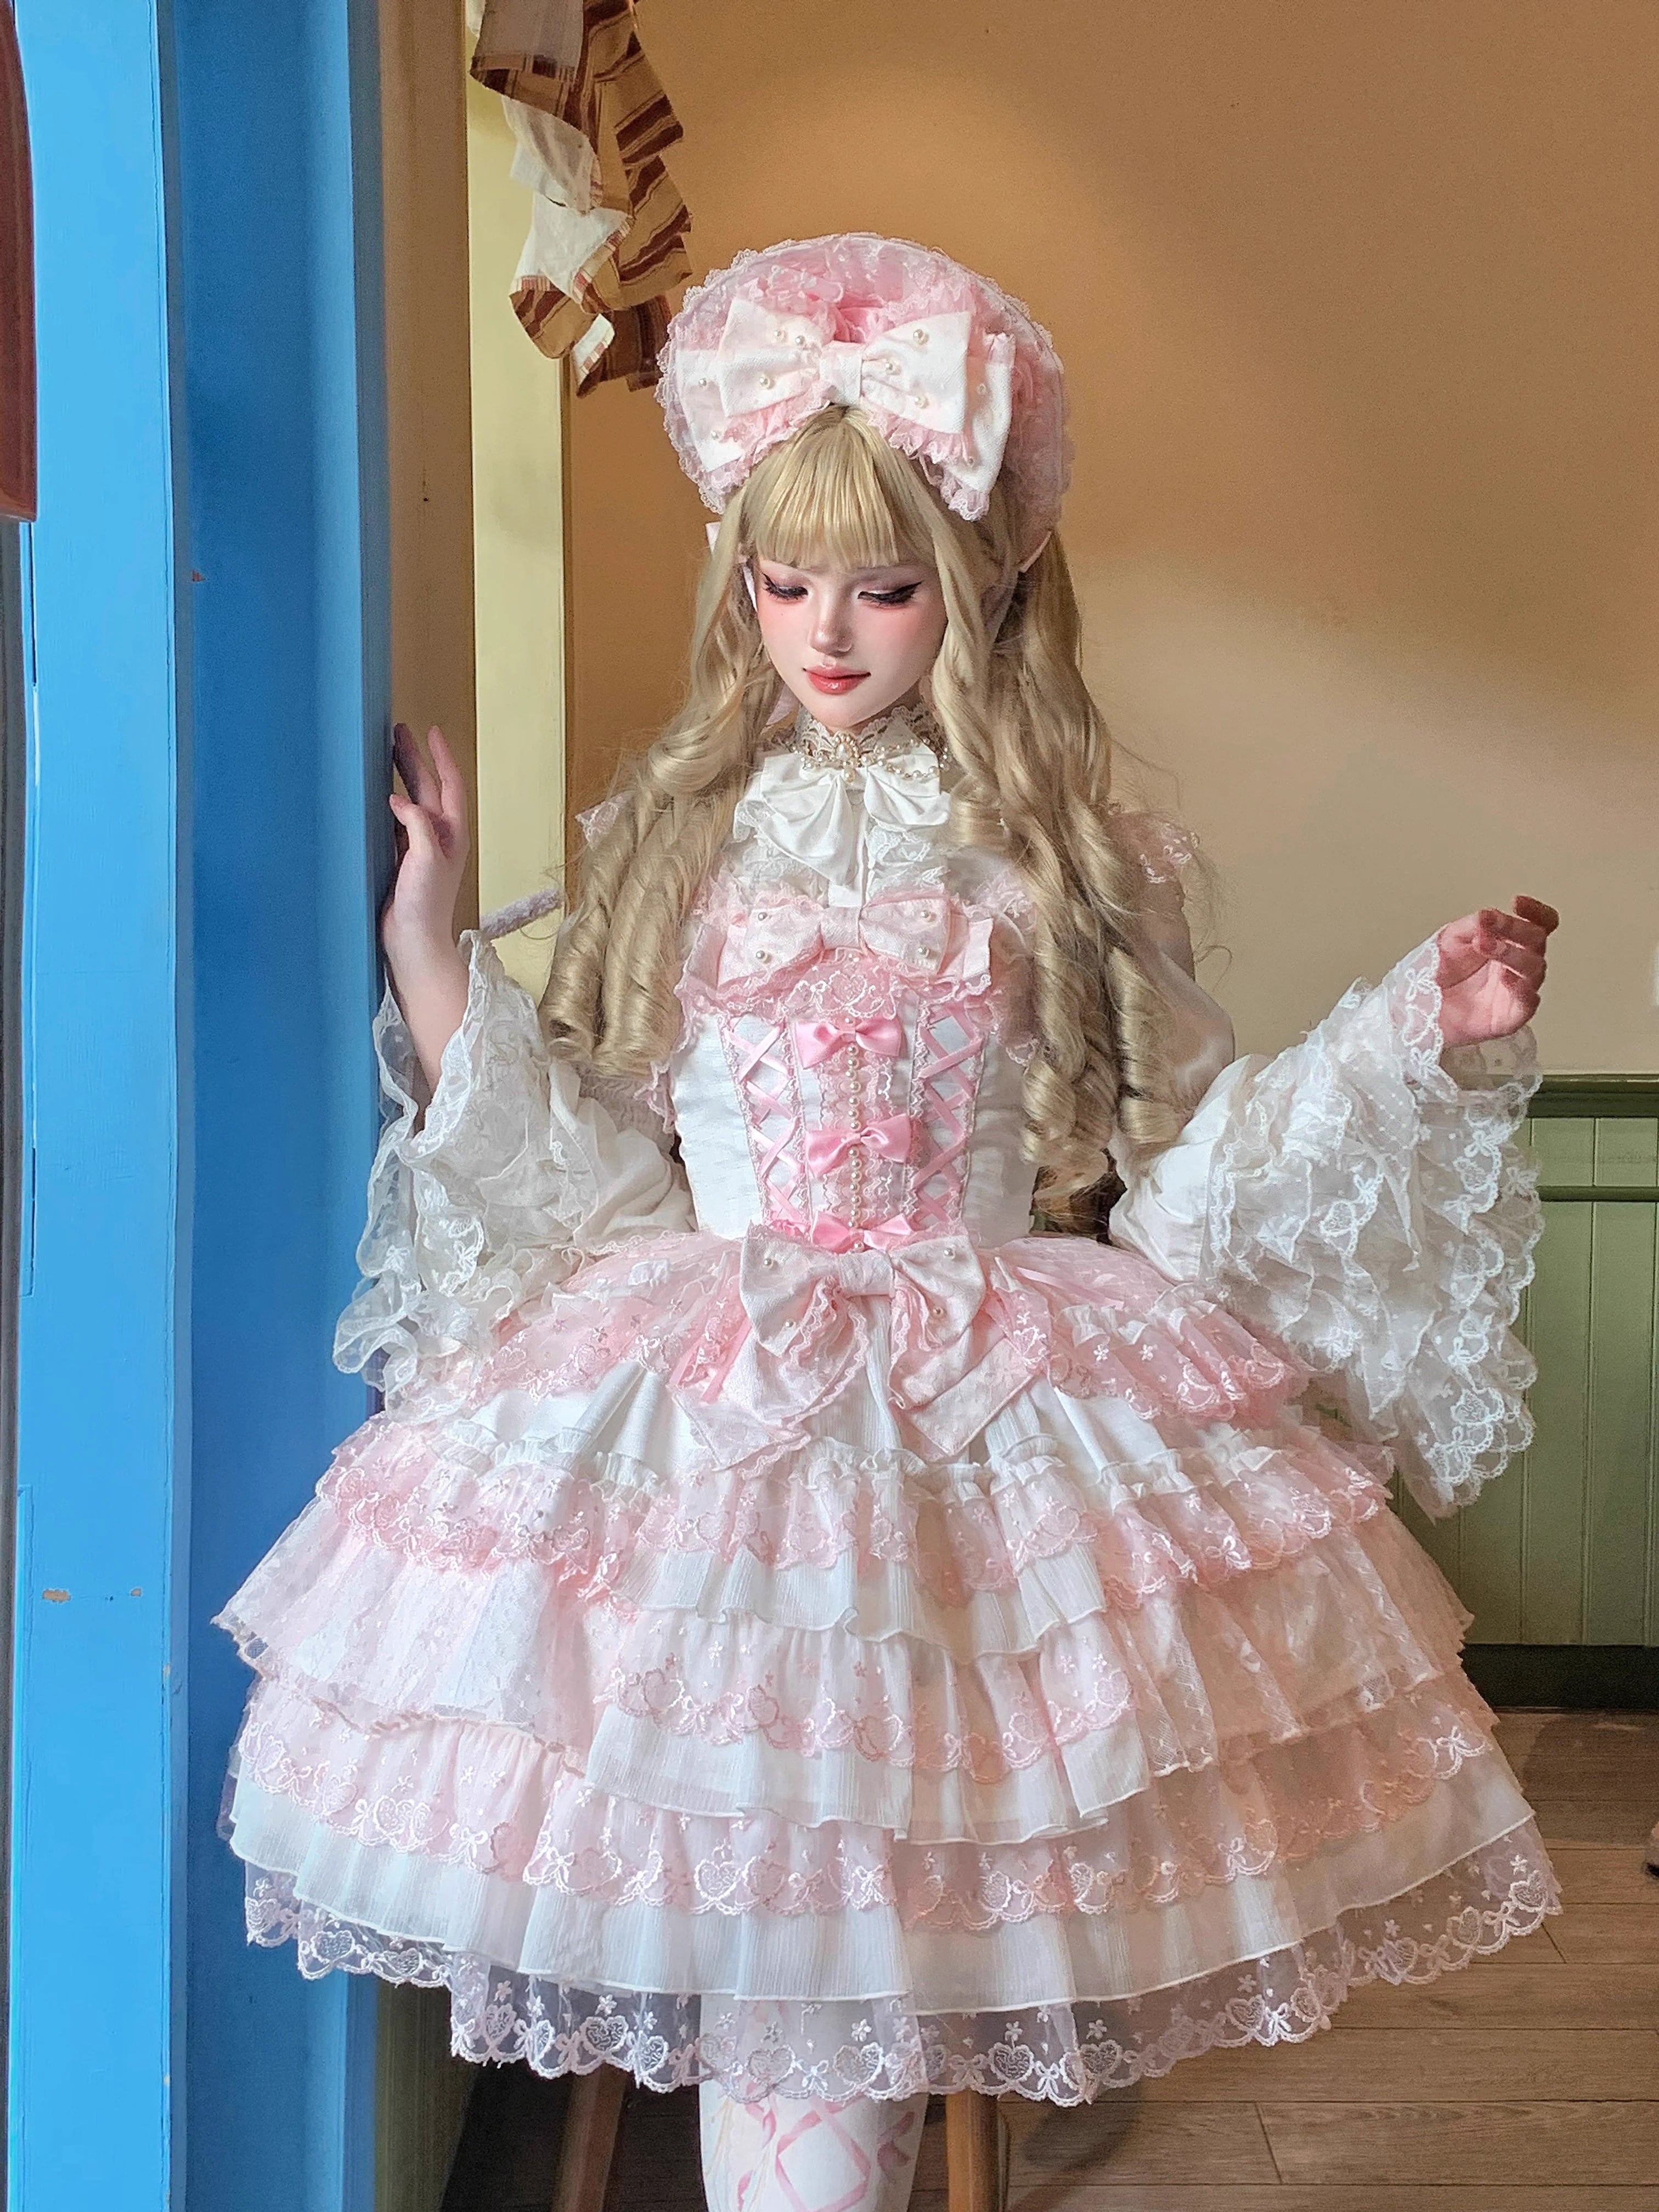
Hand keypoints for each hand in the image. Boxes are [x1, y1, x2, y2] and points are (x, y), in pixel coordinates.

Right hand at [382, 722, 468, 967]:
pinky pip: (393, 825)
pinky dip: (384, 808)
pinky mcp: (400, 861)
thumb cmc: (426, 904)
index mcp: (452, 833)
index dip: (442, 757)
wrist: (413, 941)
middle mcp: (438, 837)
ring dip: (398, 780)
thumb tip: (400, 800)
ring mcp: (419, 849)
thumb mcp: (426, 859)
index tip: (432, 732)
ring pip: (408, 804)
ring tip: (381, 756)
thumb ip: (417, 825)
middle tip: (396, 733)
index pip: (450, 785)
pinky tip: (371, 796)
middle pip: (427, 789)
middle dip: (414, 761)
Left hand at [1434, 895, 1557, 1047]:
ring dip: (1512, 954)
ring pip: (1534, 969)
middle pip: (1536, 941)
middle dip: (1514, 930)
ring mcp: (1517, 990)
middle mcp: (1518, 964)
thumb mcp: (1450, 939)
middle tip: (1488, 927)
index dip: (1536, 912)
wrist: (1420, 1008)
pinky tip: (1505, 977)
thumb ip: (1473, 926)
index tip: (1518, 903)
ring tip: (1486, 945)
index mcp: (1509, 942)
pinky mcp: (1511, 1016)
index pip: (1538, 924)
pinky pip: (1527, 1002)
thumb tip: (1489, 915)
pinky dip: (1521, 989)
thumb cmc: (1441, 973)